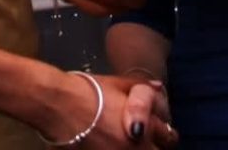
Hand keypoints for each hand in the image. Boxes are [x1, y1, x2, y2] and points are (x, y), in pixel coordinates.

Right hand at [45, 72, 175, 148]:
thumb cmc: (89, 90)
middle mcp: (136, 147)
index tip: (159, 134)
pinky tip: (106, 145)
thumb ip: (142, 89)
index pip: (168, 136)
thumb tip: (158, 87)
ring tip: (121, 142)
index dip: (164, 134)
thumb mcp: (117, 84)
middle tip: (141, 140)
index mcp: (146, 126)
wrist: (60, 104)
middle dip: (152, 146)